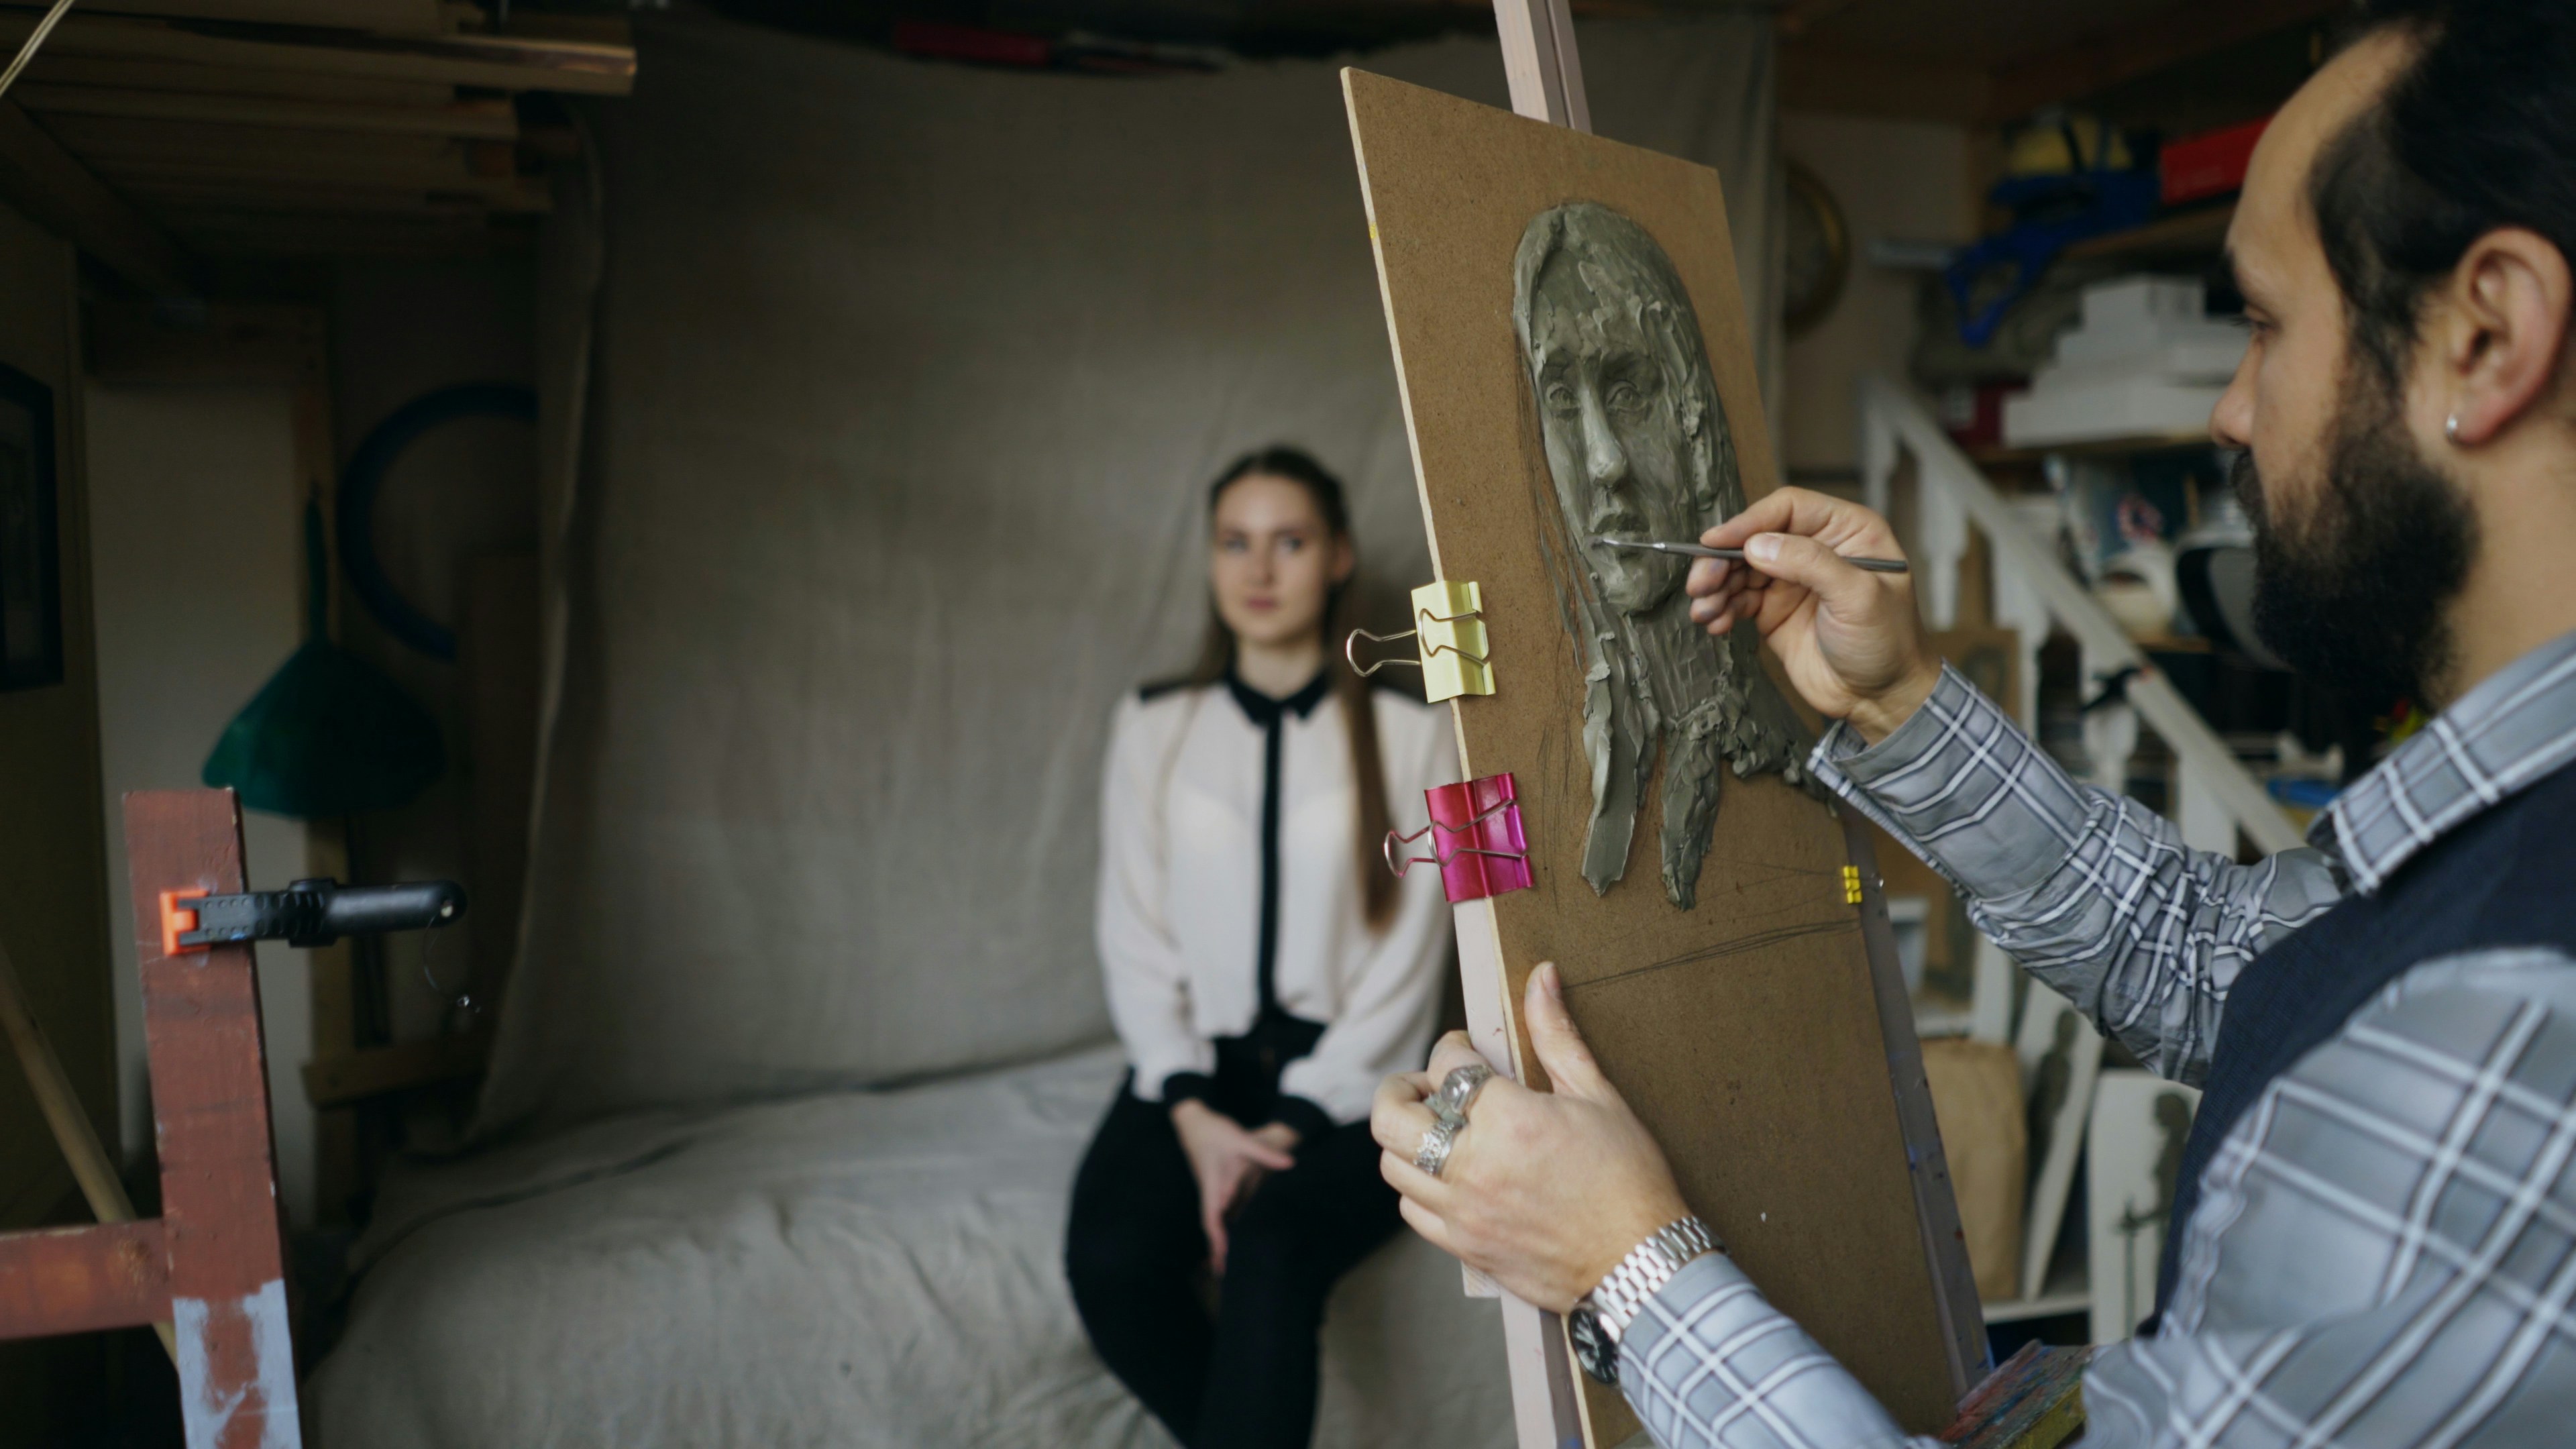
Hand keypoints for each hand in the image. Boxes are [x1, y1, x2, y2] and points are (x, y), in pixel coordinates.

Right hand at [1171, 1099, 1296, 1273]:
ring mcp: (1210, 1191)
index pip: (1213, 1217)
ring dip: (1218, 1242)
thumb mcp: (1240, 1140)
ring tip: (1223, 1267)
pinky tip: (1228, 1240)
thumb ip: (1264, 1153)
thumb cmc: (1215, 1131)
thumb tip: (1290, 1164)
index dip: (1218, 1238)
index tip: (1223, 1256)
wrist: (1193, 1121)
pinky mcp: (1213, 1188)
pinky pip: (1216, 1215)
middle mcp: (1209, 1192)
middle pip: (1211, 1226)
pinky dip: (1221, 1230)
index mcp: (1213, 1184)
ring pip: (1214, 1222)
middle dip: (1216, 1250)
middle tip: (1222, 1275)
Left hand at [1369, 963, 1689, 1312]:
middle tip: (1427, 1086)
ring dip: (1407, 1139)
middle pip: (1389, 1117)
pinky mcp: (1466, 1247)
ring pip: (1393, 1165)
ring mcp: (1464, 1210)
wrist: (1640, 1265)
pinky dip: (1418, 1188)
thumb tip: (1541, 975)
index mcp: (1508, 1119)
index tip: (1467, 1050)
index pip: (1445, 1065)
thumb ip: (1557, 1034)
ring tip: (1440, 1129)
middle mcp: (1473, 1165)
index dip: (1452, 1047)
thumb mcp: (1598, 1096)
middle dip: (1399, 1089)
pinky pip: (1412, 1212)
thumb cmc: (1628, 1179)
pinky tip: (1448, 1175)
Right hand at [1683, 487, 1939, 742]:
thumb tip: (1757, 545)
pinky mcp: (1774, 611)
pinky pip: (1737, 600)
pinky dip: (1720, 609)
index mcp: (1847, 531)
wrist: (1882, 699)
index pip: (1789, 509)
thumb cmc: (1888, 643)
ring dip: (1716, 587)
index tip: (1717, 542)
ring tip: (1704, 610)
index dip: (1750, 521)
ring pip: (1740, 569)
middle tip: (1701, 583)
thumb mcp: (1858, 598)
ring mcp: (1792, 580)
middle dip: (1723, 559)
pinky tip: (1714, 623)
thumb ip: (1811, 563)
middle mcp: (1816, 549)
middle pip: (1756, 537)